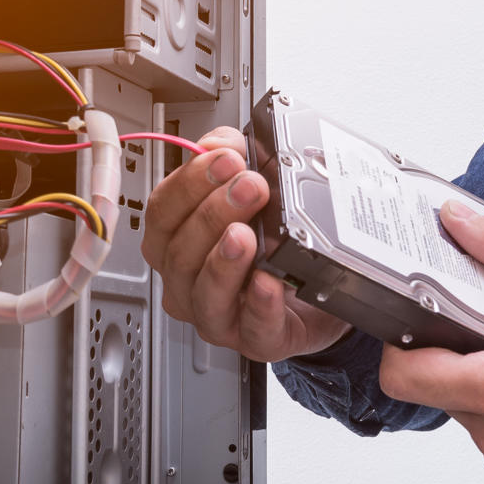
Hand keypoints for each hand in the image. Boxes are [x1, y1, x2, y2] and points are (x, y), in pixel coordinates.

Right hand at [142, 126, 350, 361]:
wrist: (321, 290)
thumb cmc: (275, 239)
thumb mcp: (253, 184)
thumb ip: (230, 155)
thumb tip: (219, 142)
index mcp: (177, 239)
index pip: (162, 211)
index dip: (188, 183)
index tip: (225, 159)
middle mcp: (188, 280)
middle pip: (179, 252)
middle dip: (212, 215)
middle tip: (249, 188)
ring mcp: (219, 315)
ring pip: (205, 295)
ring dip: (224, 262)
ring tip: (246, 236)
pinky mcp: (258, 340)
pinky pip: (253, 330)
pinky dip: (260, 306)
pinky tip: (269, 283)